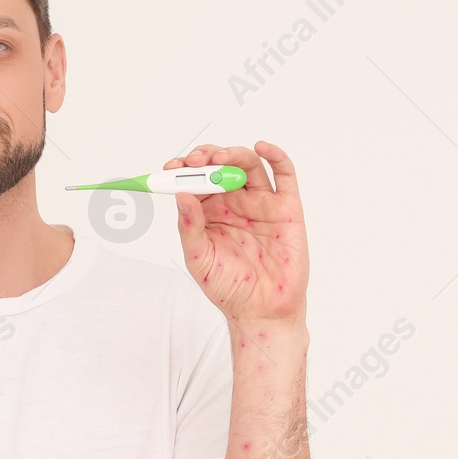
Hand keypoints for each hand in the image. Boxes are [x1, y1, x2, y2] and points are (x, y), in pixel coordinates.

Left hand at [167, 141, 307, 326]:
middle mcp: (236, 202)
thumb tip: (180, 196)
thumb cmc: (230, 287)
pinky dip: (276, 156)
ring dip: (233, 154)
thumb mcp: (199, 259)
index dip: (183, 170)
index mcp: (211, 212)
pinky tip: (262, 148)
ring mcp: (262, 203)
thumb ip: (189, 228)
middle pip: (221, 166)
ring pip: (248, 165)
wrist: (262, 311)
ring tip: (219, 159)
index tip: (170, 167)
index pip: (195, 180)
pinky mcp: (287, 208)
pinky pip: (284, 176)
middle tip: (194, 161)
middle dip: (206, 158)